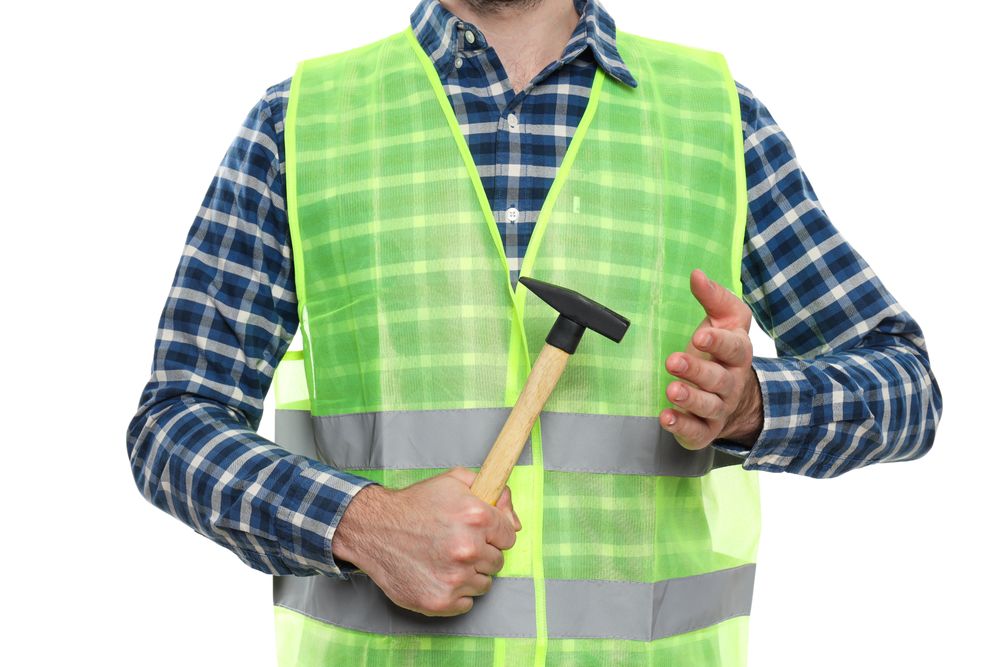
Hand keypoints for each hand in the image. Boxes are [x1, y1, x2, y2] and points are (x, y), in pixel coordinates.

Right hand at [331, 467, 520, 616]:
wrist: (374, 529)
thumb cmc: (415, 506)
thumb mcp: (455, 481)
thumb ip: (493, 491)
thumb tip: (515, 521)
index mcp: (476, 517)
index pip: (509, 536)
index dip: (494, 533)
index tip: (479, 533)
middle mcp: (469, 548)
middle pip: (497, 561)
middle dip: (481, 553)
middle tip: (456, 544)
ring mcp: (455, 578)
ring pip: (484, 583)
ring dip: (469, 574)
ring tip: (445, 559)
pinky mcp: (440, 601)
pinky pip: (466, 603)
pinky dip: (456, 593)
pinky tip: (439, 575)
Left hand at [660, 268, 762, 449]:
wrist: (737, 397)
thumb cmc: (723, 351)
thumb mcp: (724, 320)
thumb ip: (713, 297)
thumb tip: (696, 274)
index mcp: (738, 353)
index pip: (734, 347)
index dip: (719, 342)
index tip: (701, 335)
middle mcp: (731, 382)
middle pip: (718, 379)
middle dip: (697, 370)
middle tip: (673, 361)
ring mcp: (719, 408)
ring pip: (708, 406)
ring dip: (689, 399)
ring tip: (672, 390)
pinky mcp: (705, 429)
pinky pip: (696, 432)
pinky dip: (681, 426)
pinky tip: (666, 417)